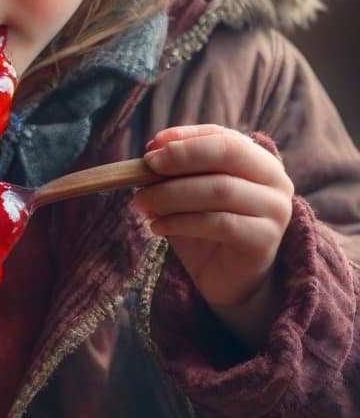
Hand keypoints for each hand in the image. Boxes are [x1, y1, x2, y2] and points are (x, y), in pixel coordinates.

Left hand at [134, 125, 293, 343]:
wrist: (230, 282)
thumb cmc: (207, 233)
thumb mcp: (189, 196)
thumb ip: (176, 174)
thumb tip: (151, 153)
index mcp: (258, 161)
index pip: (223, 136)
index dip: (186, 137)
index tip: (152, 146)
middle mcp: (275, 180)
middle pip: (228, 153)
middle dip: (182, 157)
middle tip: (147, 168)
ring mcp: (275, 210)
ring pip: (219, 189)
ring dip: (171, 193)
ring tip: (141, 203)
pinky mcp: (264, 240)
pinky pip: (218, 223)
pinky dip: (180, 222)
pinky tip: (157, 228)